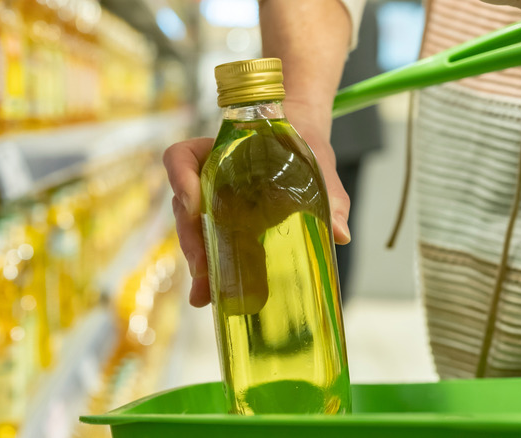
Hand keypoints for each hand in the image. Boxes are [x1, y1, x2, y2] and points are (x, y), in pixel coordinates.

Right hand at [163, 110, 350, 307]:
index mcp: (220, 150)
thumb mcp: (318, 162)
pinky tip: (216, 296)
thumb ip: (330, 192)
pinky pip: (212, 246)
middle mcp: (208, 177)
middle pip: (184, 206)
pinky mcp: (225, 226)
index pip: (181, 158)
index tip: (193, 204)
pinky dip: (213, 271)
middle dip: (192, 240)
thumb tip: (341, 233)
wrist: (304, 146)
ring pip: (194, 232)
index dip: (179, 179)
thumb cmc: (303, 146)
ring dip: (198, 262)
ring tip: (206, 293)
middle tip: (203, 269)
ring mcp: (213, 203)